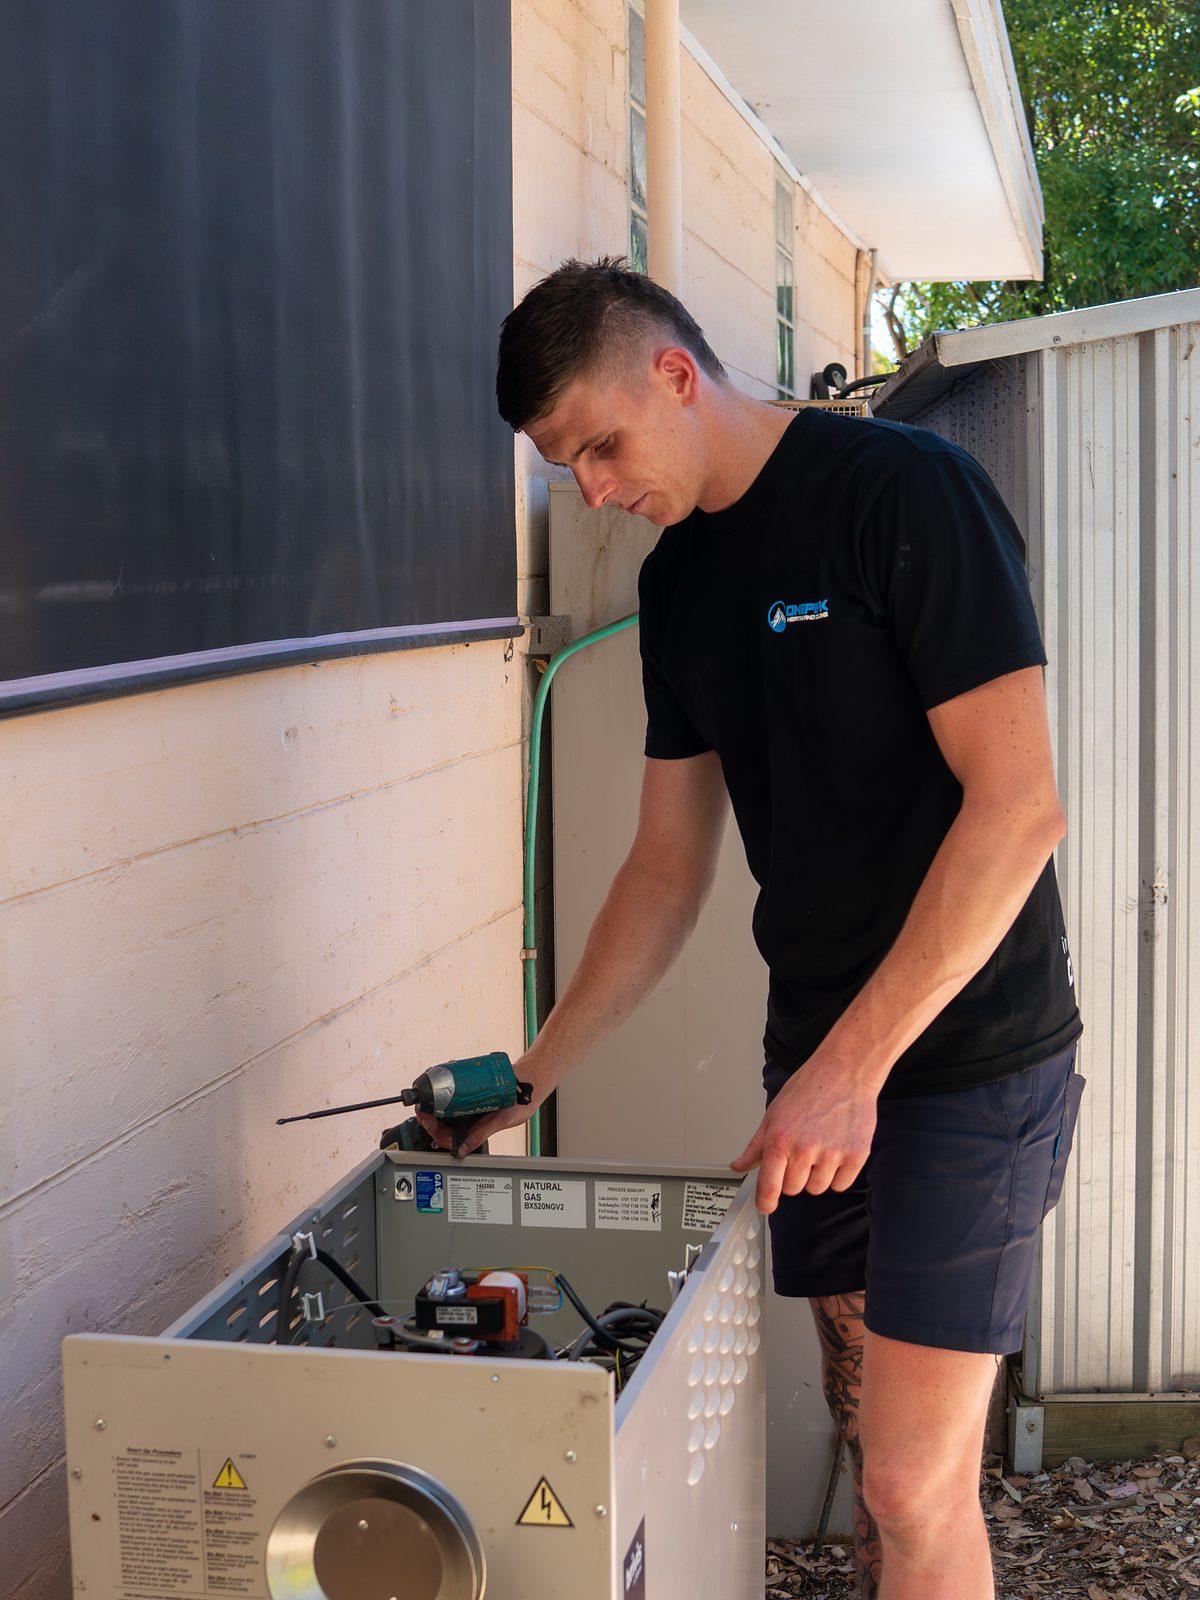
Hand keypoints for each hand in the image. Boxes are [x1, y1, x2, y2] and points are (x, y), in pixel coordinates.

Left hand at [414, 1054, 548, 1157]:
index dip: (431, 1127)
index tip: (423, 1115)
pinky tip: (444, 1082)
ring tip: (431, 1090)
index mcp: (474, 1131)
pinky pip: (456, 1095)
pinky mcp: (472, 1095)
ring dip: (437, 1101)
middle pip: (442, 1122)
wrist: (528, 1083)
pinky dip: (448, 1089)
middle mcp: (470, 1120)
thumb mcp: (499, 1120)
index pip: (446, 1136)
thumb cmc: (519, 1104)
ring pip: (446, 1109)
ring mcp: (470, 1108)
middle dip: (430, 1113)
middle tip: (421, 1102)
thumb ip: (480, 1134)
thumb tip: (461, 1151)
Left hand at [730, 1050, 877, 1212]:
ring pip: (817, 1188)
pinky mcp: (856, 1156)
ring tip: (821, 1146)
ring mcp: (832, 1154)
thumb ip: (757, 1145)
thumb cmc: (810, 1087)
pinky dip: (838, 1175)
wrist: (846, 1072)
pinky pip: (841, 1185)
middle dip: (794, 1176)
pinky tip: (836, 1151)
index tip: (765, 1206)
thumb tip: (739, 1165)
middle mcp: (805, 1148)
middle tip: (801, 1152)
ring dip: (817, 1175)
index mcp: (781, 1138)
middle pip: (793, 1189)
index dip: (766, 1201)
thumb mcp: (774, 1112)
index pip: (769, 1185)